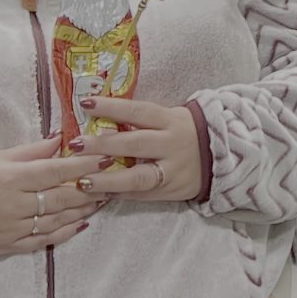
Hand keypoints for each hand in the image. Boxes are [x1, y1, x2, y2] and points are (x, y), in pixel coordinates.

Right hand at [0, 137, 106, 256]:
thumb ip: (31, 151)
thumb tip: (61, 139)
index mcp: (11, 179)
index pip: (56, 170)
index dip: (84, 164)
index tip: (107, 158)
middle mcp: (14, 205)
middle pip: (62, 197)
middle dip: (91, 188)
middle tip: (113, 181)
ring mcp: (12, 228)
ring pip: (57, 220)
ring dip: (83, 210)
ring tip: (102, 199)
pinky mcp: (8, 246)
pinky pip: (43, 241)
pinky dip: (64, 232)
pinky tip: (80, 223)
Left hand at [69, 98, 205, 202]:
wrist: (222, 158)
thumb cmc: (185, 133)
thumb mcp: (169, 119)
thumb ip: (140, 121)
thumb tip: (98, 118)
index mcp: (170, 120)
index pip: (138, 111)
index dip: (112, 107)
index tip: (86, 103)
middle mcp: (171, 144)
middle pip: (134, 144)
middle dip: (102, 145)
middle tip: (74, 145)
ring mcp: (171, 170)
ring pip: (137, 176)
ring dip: (107, 179)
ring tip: (81, 181)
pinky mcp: (169, 190)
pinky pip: (140, 194)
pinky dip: (118, 194)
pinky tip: (97, 194)